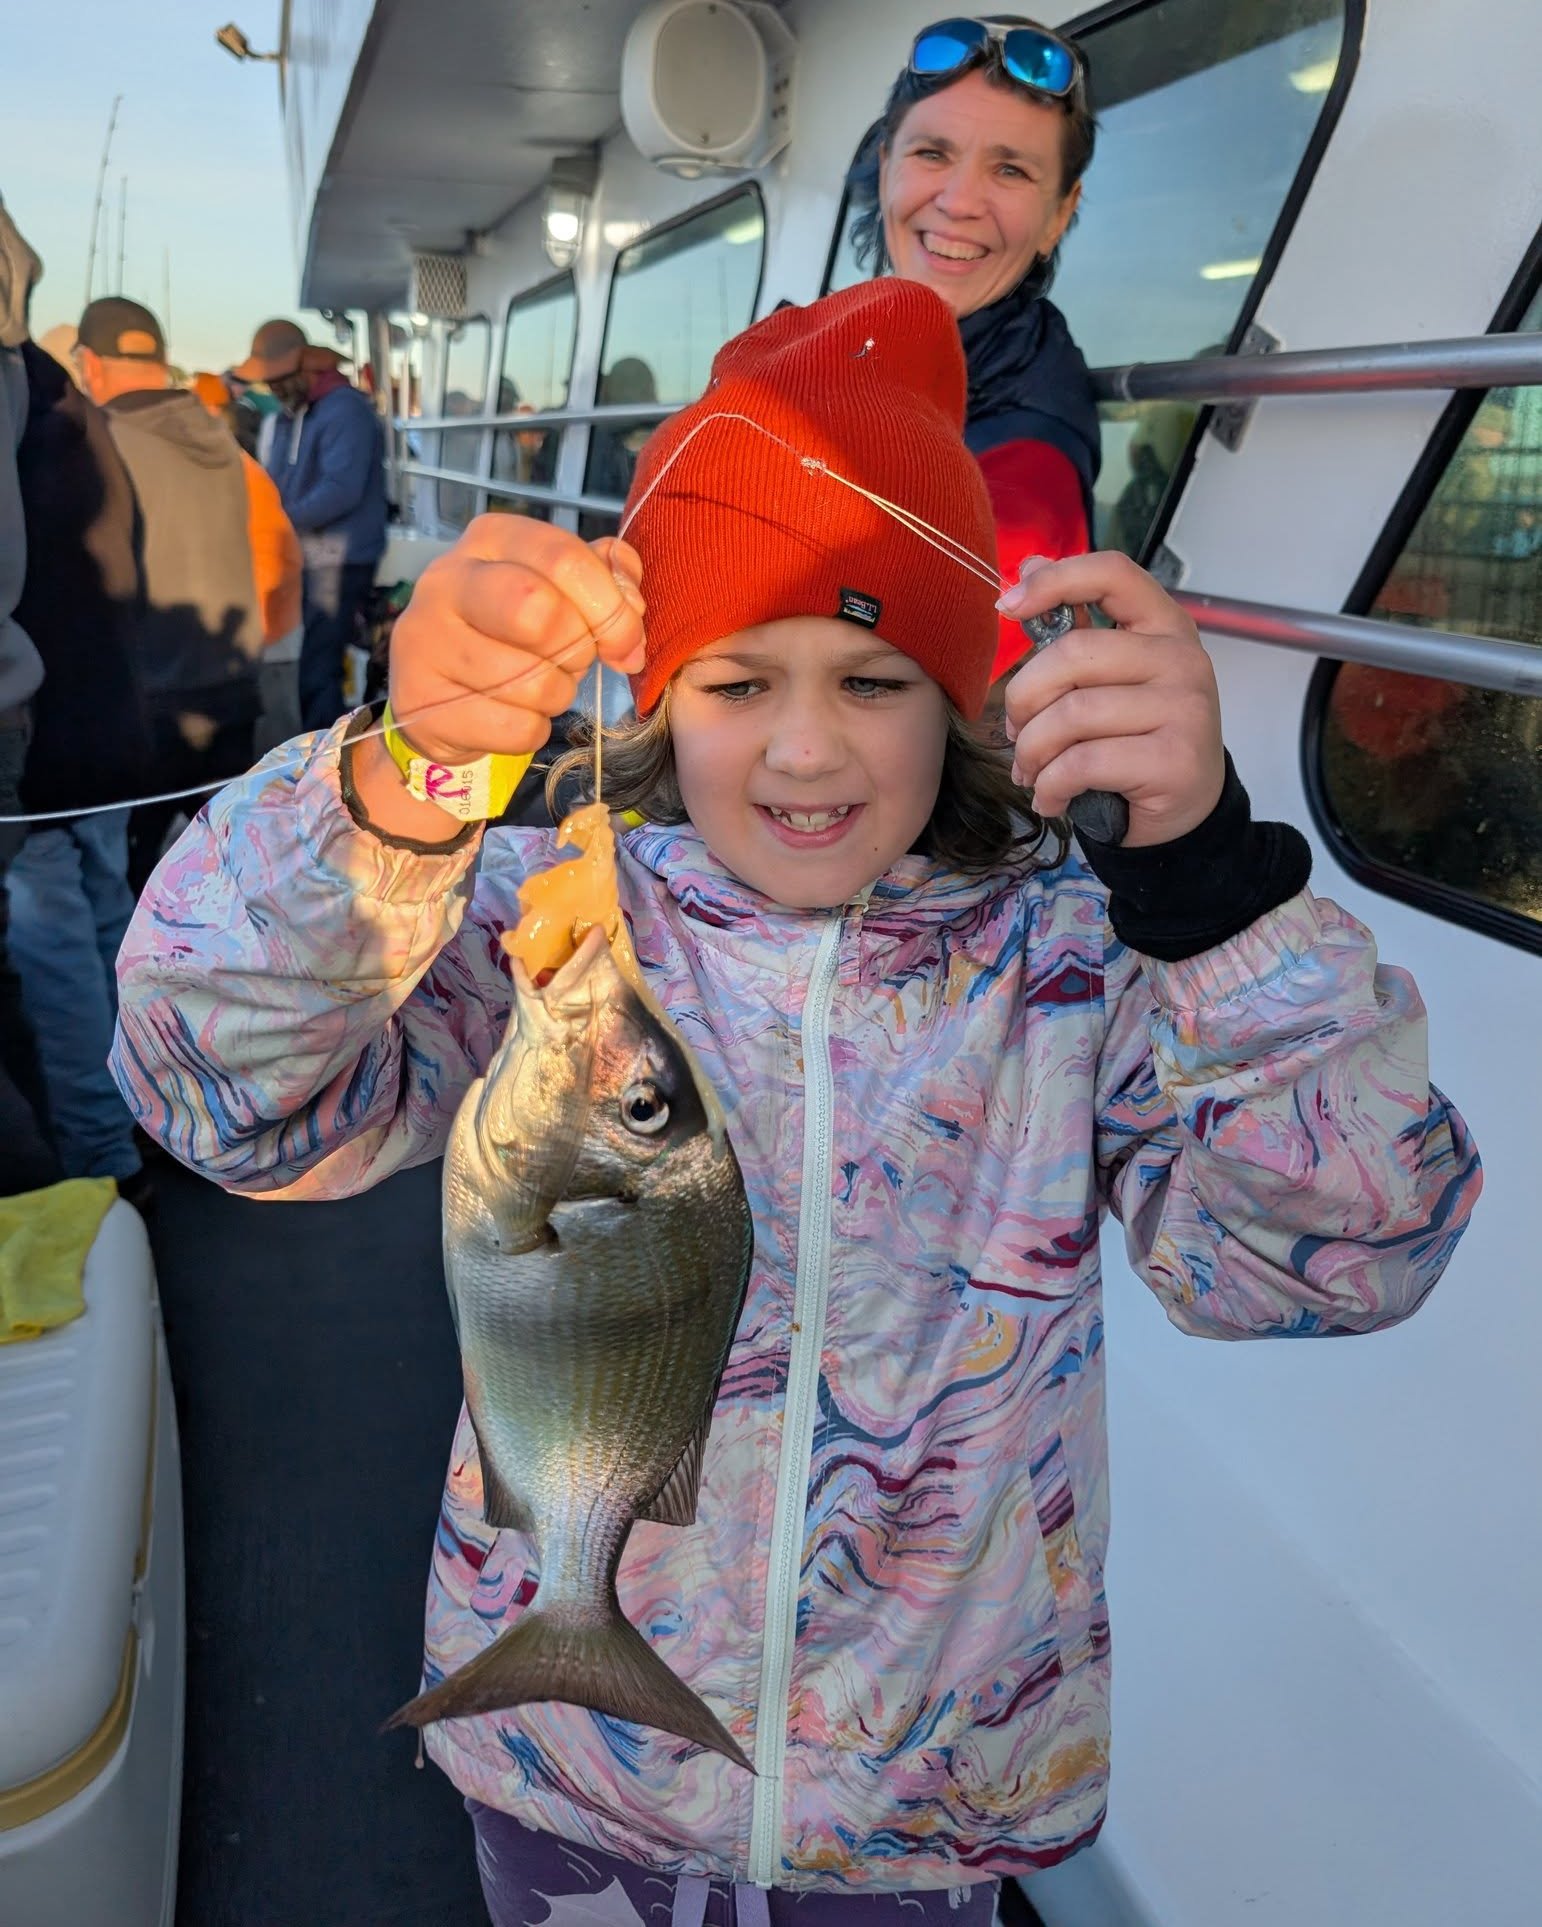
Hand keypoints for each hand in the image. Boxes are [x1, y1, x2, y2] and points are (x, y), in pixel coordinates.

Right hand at [387, 516, 645, 765]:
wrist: (439, 694)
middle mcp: (447, 580)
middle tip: (573, 661)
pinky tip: (512, 715)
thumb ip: (603, 579)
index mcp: (490, 539)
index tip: (626, 643)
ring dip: (556, 696)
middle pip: (539, 611)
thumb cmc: (511, 635)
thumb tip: (631, 603)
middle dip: (577, 650)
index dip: (611, 608)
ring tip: (538, 687)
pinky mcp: (421, 700)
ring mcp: (425, 640)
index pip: (564, 559)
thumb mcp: (558, 590)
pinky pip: (515, 727)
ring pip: (532, 681)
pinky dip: (531, 730)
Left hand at [997, 552, 1223, 847]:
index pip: (1112, 573)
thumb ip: (1075, 626)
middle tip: (1016, 731)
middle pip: (1074, 654)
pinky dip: (1050, 786)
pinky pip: (1082, 763)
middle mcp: (1183, 659)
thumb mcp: (1111, 679)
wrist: (1186, 812)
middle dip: (1024, 698)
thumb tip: (1029, 565)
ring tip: (1030, 772)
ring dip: (1032, 752)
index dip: (1055, 580)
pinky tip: (1050, 798)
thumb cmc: (1137, 740)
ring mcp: (1185, 709)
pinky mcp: (1174, 760)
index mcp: (1165, 626)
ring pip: (1072, 715)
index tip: (1008, 606)